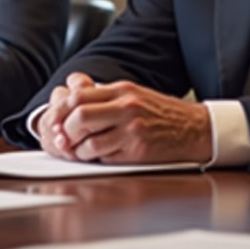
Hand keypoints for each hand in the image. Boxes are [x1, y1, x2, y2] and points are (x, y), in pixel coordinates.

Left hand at [36, 74, 212, 164]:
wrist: (194, 129)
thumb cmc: (161, 112)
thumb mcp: (133, 93)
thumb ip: (104, 95)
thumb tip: (70, 97)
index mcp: (121, 90)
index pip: (78, 96)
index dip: (61, 110)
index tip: (55, 121)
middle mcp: (126, 107)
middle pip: (79, 116)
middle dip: (65, 130)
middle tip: (63, 138)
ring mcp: (132, 130)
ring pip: (88, 140)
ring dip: (77, 149)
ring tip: (79, 149)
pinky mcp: (138, 150)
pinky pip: (104, 156)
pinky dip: (94, 158)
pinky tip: (97, 156)